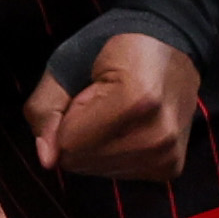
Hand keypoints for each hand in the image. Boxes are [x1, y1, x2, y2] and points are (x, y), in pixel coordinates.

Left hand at [25, 33, 198, 181]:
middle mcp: (159, 135)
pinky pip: (119, 174)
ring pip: (98, 170)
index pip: (69, 143)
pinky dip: (114, 154)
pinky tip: (129, 127)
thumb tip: (46, 160)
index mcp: (136, 100)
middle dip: (78, 134)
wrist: (169, 43)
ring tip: (116, 113)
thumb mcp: (69, 61)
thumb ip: (47, 107)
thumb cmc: (116, 45)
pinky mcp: (172, 166)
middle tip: (101, 101)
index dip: (66, 117)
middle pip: (82, 161)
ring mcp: (168, 154)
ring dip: (95, 145)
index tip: (87, 92)